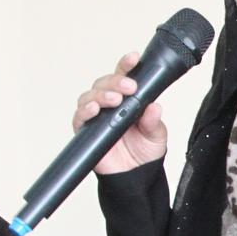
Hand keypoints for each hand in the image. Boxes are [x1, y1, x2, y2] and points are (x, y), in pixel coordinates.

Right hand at [72, 52, 167, 173]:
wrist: (135, 177)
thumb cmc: (144, 152)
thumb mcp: (156, 135)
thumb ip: (154, 122)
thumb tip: (154, 107)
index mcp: (128, 99)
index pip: (124, 76)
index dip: (127, 65)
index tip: (134, 58)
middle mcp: (110, 104)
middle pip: (104, 83)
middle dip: (115, 81)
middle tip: (129, 87)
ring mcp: (96, 116)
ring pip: (90, 96)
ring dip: (101, 95)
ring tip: (115, 100)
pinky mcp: (86, 131)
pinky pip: (79, 117)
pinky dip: (85, 111)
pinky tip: (94, 110)